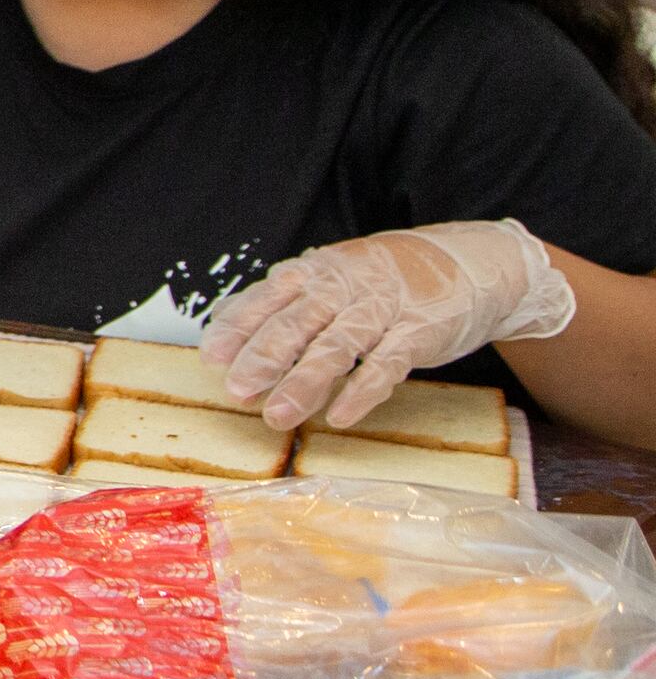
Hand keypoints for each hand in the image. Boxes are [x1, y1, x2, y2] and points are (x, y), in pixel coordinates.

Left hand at [206, 220, 576, 430]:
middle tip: (237, 391)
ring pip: (336, 347)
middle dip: (263, 359)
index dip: (237, 329)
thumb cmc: (381, 277)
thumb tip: (225, 319)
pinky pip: (385, 364)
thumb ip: (280, 298)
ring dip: (303, 384)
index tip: (211, 358)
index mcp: (314, 272)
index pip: (266, 299)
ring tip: (277, 415)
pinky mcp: (417, 332)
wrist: (467, 263)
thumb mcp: (328, 277)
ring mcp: (381, 309)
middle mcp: (343, 286)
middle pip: (296, 323)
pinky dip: (361, 391)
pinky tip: (340, 416)